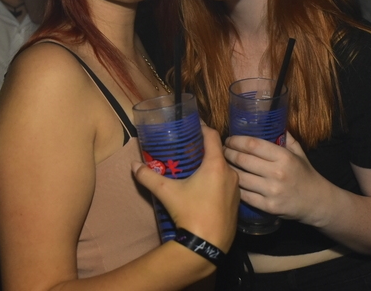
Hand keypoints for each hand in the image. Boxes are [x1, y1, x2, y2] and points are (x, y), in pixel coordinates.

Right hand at [133, 126, 238, 251]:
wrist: (207, 246)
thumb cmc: (189, 213)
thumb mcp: (166, 193)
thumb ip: (148, 177)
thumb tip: (133, 166)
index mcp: (215, 165)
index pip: (212, 135)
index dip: (202, 127)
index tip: (192, 124)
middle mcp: (230, 173)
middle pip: (218, 152)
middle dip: (204, 148)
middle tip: (189, 147)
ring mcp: (236, 189)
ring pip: (224, 169)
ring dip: (212, 166)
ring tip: (196, 167)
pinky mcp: (237, 203)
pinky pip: (228, 184)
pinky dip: (218, 181)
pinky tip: (205, 188)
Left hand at [223, 131, 330, 224]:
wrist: (317, 202)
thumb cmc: (305, 173)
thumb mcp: (298, 152)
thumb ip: (284, 137)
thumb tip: (270, 121)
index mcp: (284, 157)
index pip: (253, 144)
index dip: (236, 141)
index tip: (229, 140)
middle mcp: (277, 173)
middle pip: (243, 160)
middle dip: (227, 153)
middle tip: (221, 151)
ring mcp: (272, 191)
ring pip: (240, 178)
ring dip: (228, 169)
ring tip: (222, 164)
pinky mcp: (268, 207)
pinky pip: (244, 195)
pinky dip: (235, 187)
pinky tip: (230, 181)